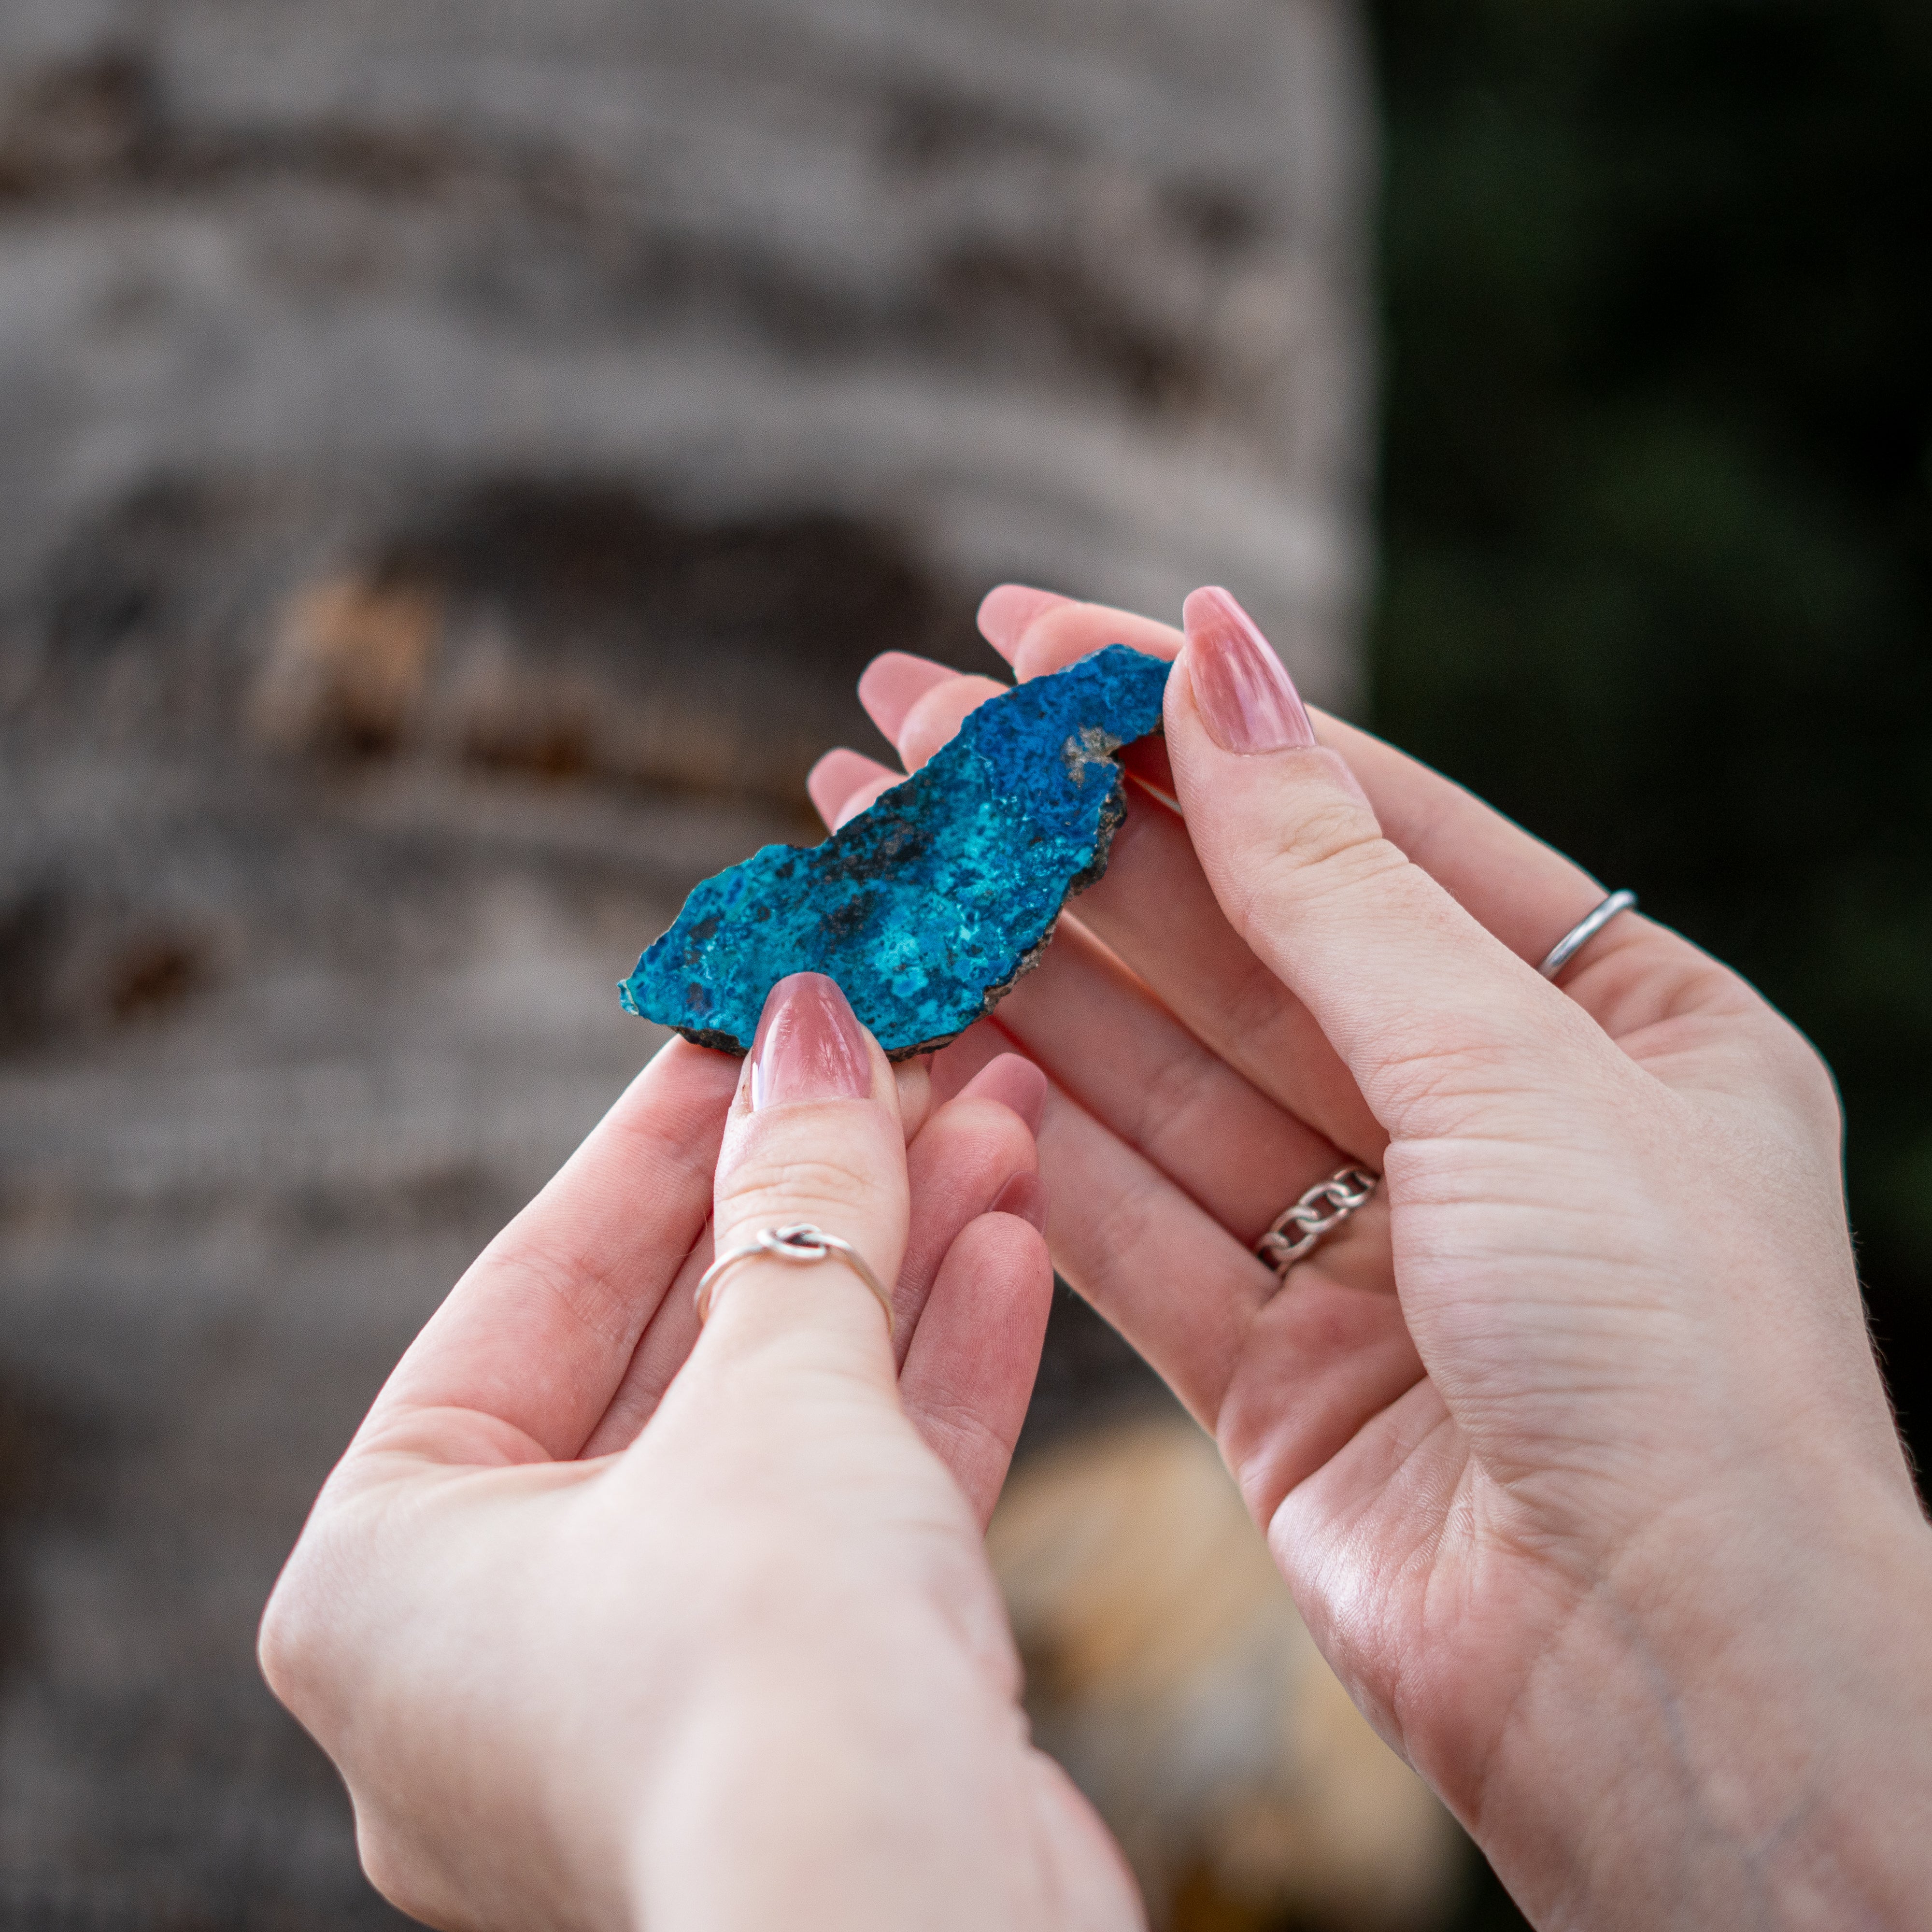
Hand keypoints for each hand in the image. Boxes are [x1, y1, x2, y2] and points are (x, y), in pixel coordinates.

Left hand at [260, 973, 1140, 1931]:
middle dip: (807, 1195)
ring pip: (782, 1422)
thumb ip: (794, 1204)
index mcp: (389, 1575)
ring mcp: (655, 1689)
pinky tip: (1006, 1244)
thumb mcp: (777, 1391)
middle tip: (901, 1056)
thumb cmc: (774, 1687)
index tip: (757, 1012)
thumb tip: (811, 1028)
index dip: (665, 1131)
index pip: (538, 1281)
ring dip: (892, 1268)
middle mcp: (500, 1644)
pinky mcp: (795, 1721)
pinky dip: (926, 1379)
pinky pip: (848, 1509)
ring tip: (988, 1120)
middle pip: (674, 1345)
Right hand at [814, 588, 1931, 1927]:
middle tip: (894, 731)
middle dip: (1058, 836)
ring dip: (1009, 966)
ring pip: (1152, 1072)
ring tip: (866, 852)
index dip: (1184, 721)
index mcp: (1610, 1020)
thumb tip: (1214, 664)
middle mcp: (1486, 1120)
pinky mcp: (1274, 1364)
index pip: (1357, 815)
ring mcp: (1372, 1244)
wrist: (1676, 1704)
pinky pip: (1124, 1211)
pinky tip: (916, 1025)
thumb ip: (1331, 881)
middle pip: (1230, 938)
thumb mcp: (1513, 1073)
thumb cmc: (1677, 1368)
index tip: (1030, 638)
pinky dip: (1023, 1128)